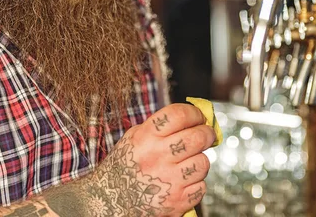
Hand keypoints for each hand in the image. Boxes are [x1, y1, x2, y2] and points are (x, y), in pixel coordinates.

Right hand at [85, 104, 215, 216]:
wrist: (108, 202)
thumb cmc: (125, 166)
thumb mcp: (134, 138)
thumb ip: (160, 126)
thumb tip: (195, 117)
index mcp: (145, 138)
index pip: (179, 115)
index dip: (195, 113)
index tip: (199, 116)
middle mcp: (156, 157)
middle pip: (197, 137)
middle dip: (207, 134)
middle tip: (206, 135)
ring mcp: (167, 181)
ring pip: (203, 163)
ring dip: (199, 161)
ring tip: (188, 163)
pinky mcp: (176, 202)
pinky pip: (201, 187)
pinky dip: (195, 185)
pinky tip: (183, 182)